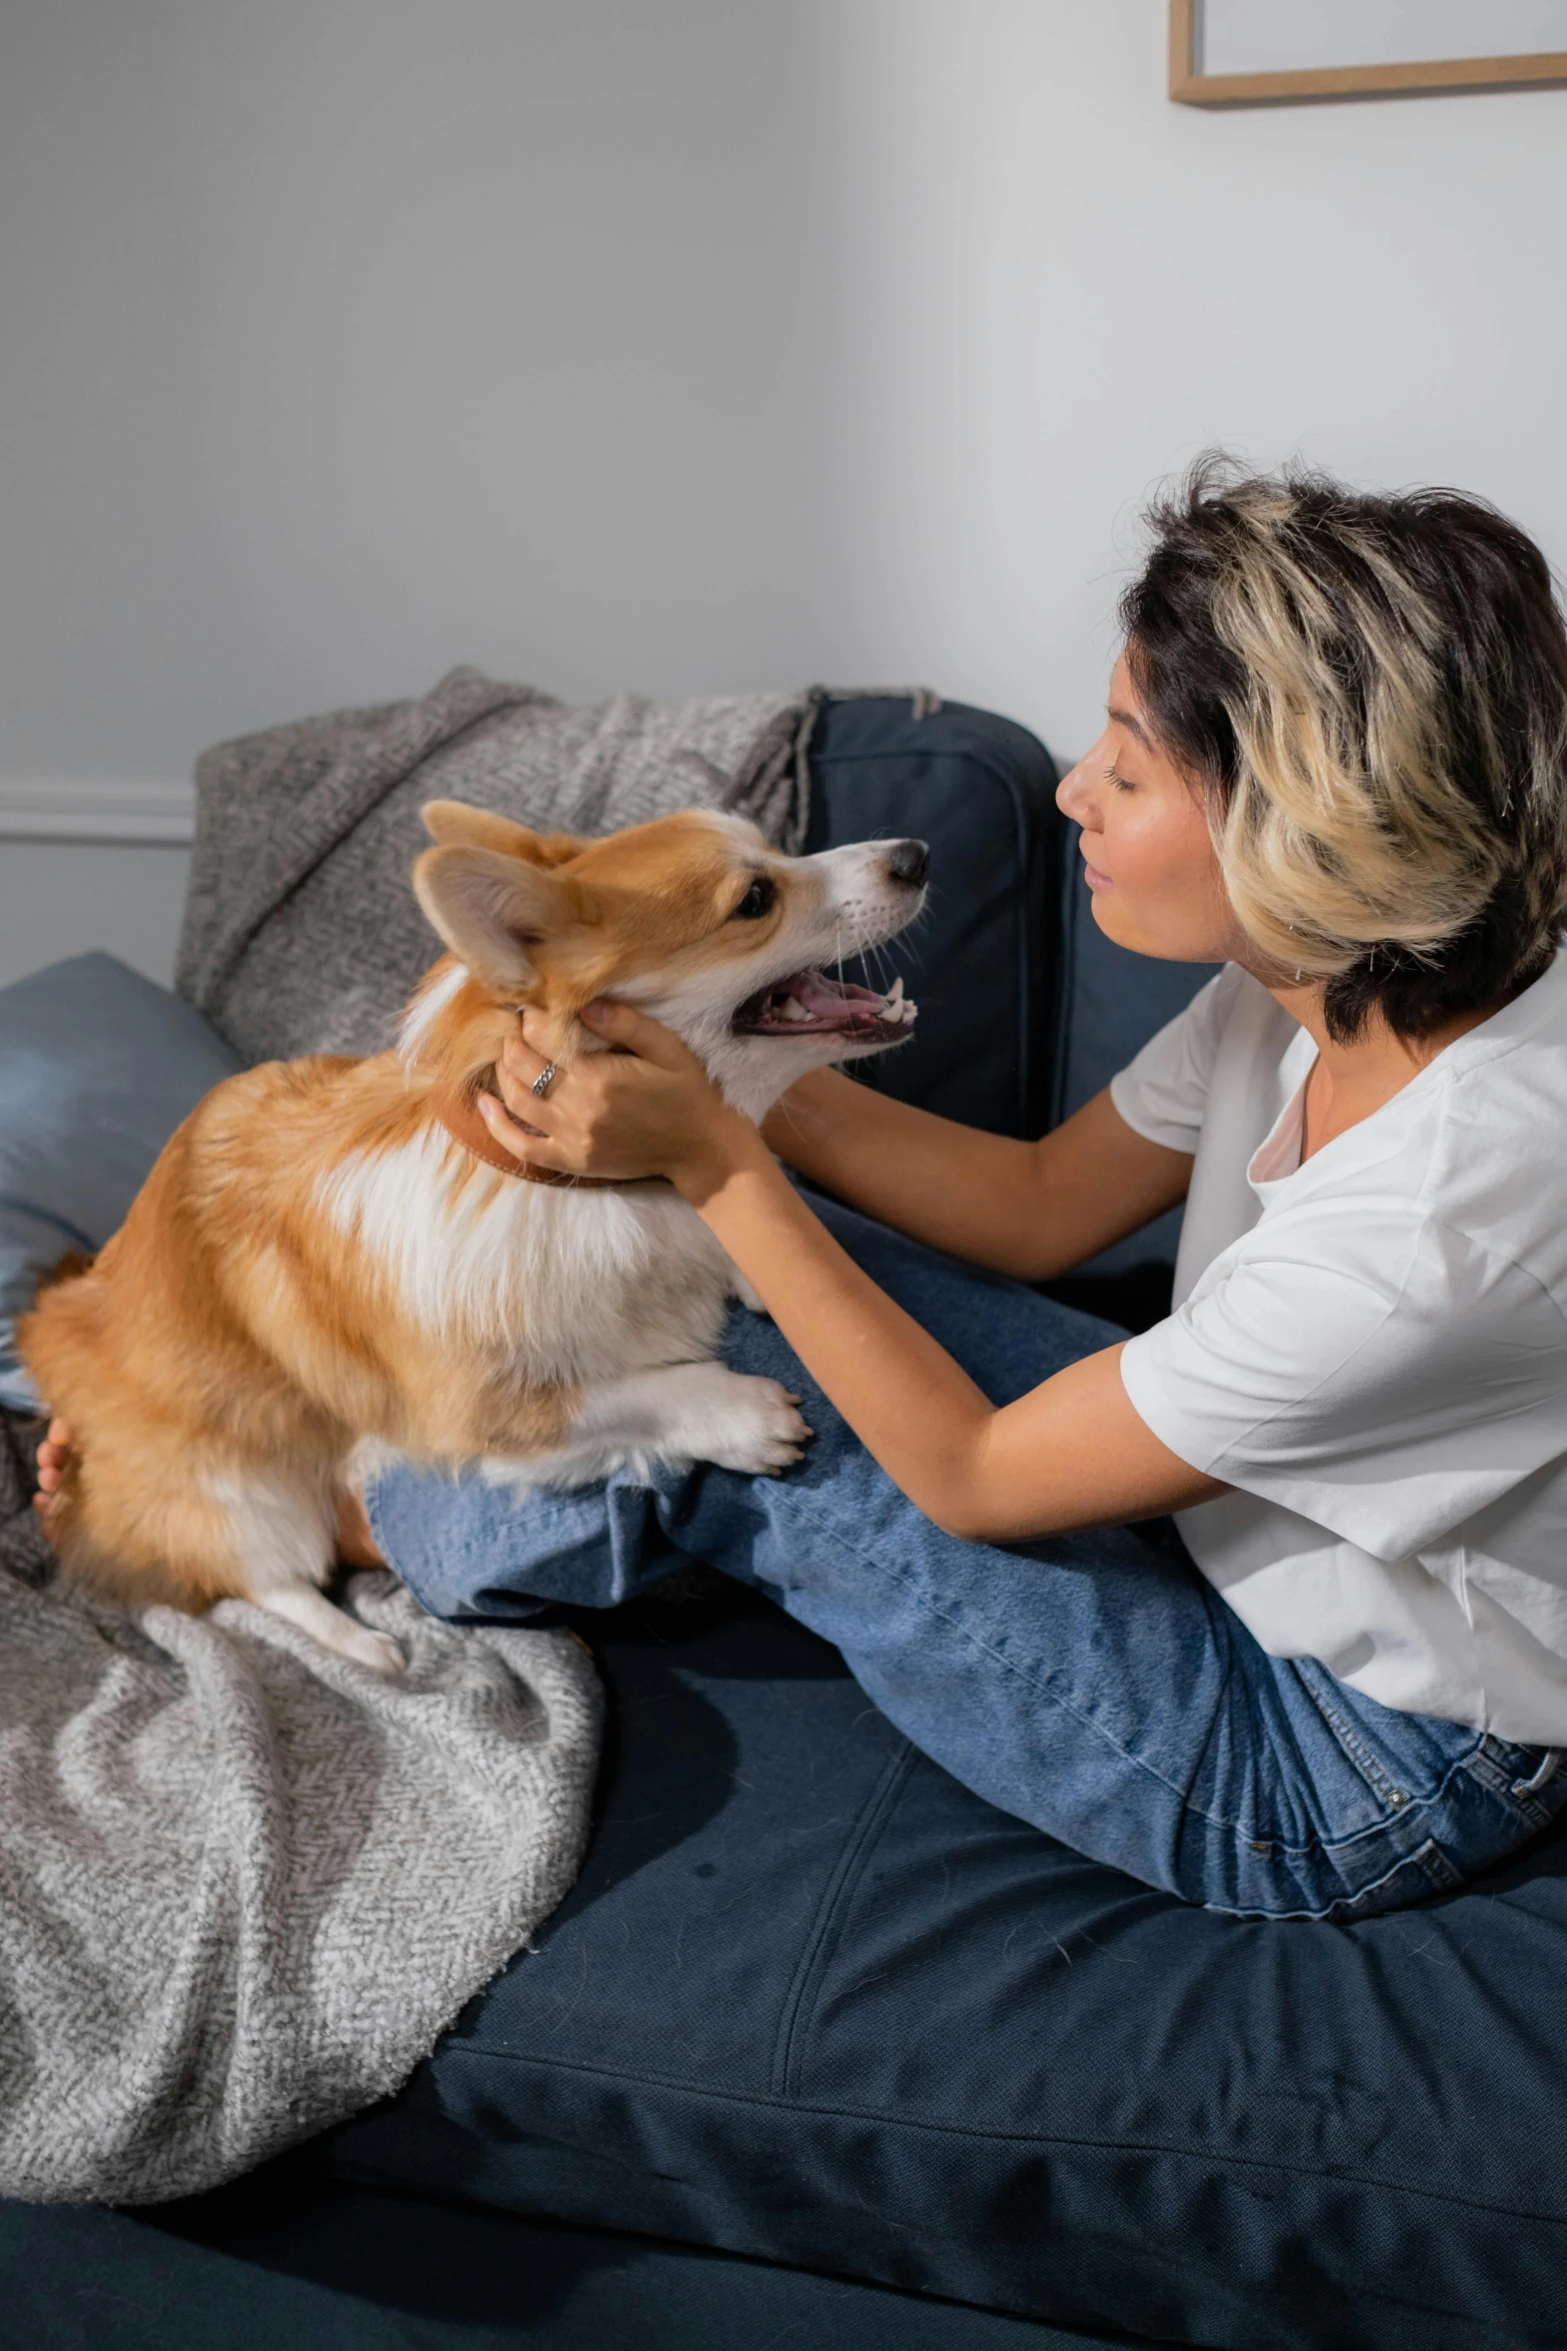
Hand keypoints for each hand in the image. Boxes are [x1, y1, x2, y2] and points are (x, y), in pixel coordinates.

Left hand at [480, 1000, 762, 1198]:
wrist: (700, 1148)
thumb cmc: (687, 1093)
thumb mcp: (667, 1047)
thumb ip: (626, 1022)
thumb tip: (583, 1002)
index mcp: (600, 1076)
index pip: (545, 1040)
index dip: (531, 1020)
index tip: (531, 1008)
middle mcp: (579, 1108)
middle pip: (524, 1067)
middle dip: (513, 1042)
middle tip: (516, 1028)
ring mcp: (572, 1139)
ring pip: (517, 1101)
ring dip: (503, 1074)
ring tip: (507, 1055)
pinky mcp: (572, 1161)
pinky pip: (523, 1147)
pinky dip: (498, 1126)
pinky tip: (484, 1105)